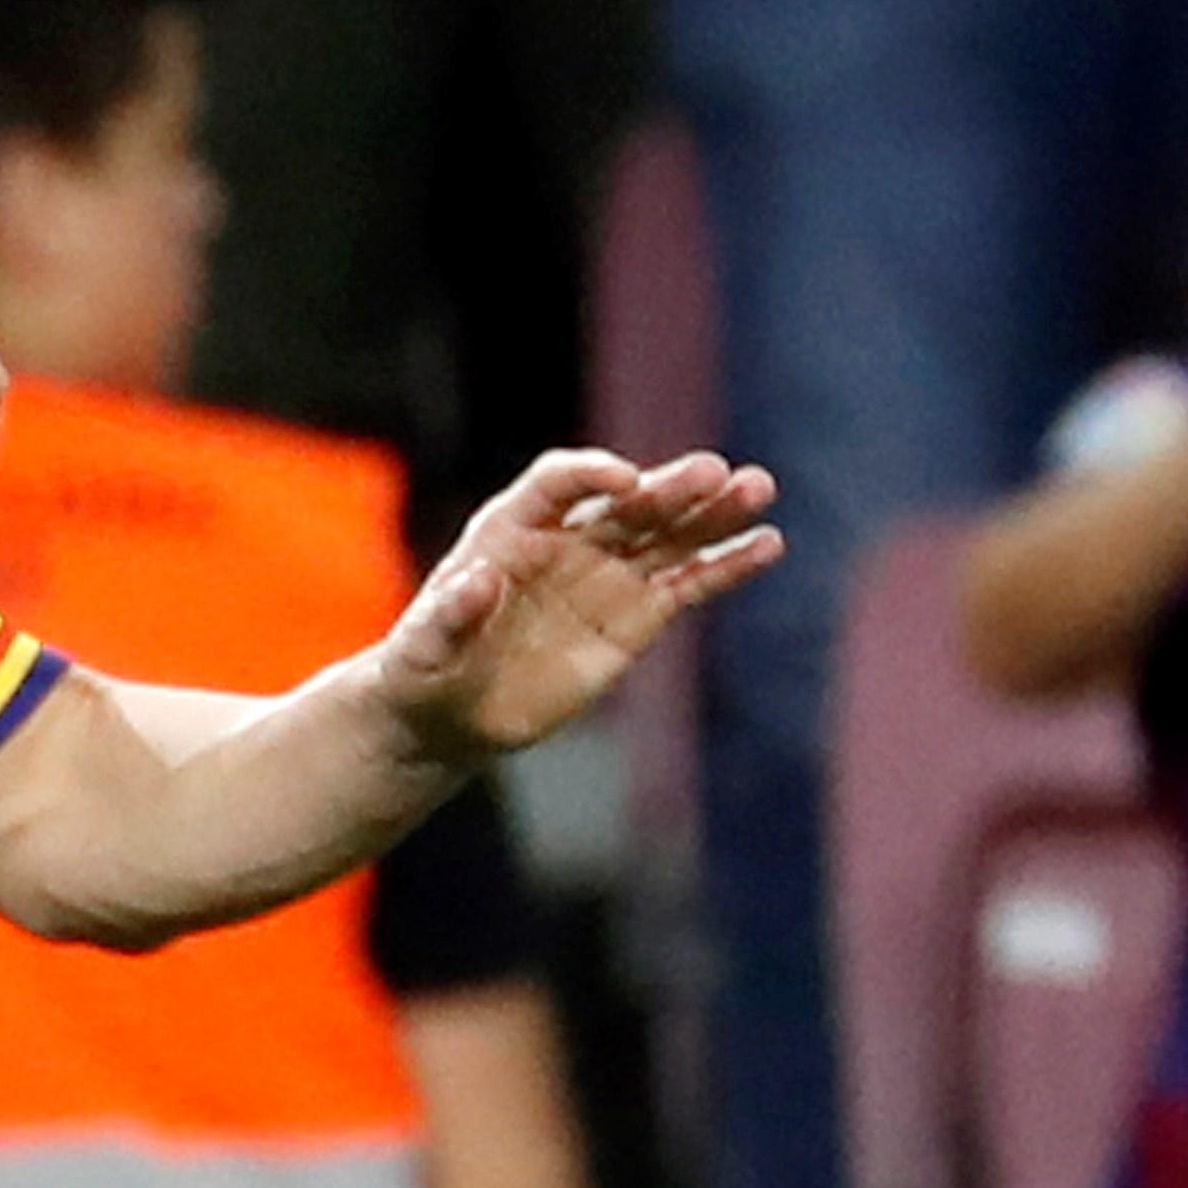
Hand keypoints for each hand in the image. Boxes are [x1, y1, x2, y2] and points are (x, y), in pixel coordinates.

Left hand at [377, 448, 783, 758]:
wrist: (447, 715)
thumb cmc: (423, 670)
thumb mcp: (421, 647)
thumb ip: (448, 614)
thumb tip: (479, 581)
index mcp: (509, 530)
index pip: (556, 483)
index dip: (589, 476)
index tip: (624, 483)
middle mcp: (565, 543)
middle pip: (625, 504)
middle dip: (668, 489)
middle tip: (716, 473)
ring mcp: (604, 579)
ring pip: (666, 537)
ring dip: (712, 514)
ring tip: (757, 490)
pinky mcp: (633, 621)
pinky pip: (686, 586)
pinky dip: (725, 567)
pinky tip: (766, 545)